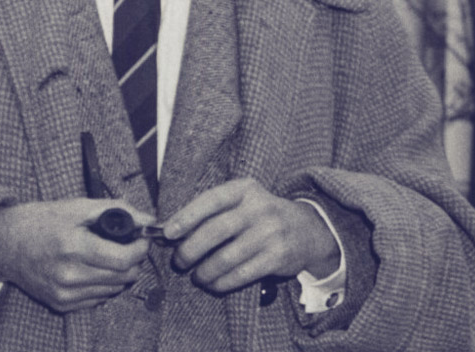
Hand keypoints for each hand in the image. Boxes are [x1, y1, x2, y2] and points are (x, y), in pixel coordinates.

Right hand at [0, 199, 151, 312]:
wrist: (4, 244)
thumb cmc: (38, 221)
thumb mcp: (74, 207)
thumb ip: (114, 210)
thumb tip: (147, 219)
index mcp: (72, 246)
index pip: (124, 259)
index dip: (140, 248)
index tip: (141, 239)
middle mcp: (68, 274)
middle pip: (124, 277)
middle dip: (133, 260)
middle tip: (125, 246)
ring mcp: (64, 293)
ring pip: (114, 290)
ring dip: (118, 273)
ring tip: (104, 256)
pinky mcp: (61, 304)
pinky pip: (97, 299)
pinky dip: (102, 285)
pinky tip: (89, 269)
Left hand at [161, 179, 340, 293]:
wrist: (307, 230)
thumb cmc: (259, 216)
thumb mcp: (241, 203)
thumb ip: (210, 212)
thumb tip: (168, 232)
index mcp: (244, 189)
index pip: (211, 200)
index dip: (186, 216)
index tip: (167, 233)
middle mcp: (259, 208)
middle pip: (215, 230)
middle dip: (190, 249)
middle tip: (179, 262)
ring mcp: (270, 233)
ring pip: (227, 257)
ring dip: (205, 271)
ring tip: (196, 276)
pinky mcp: (278, 257)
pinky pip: (242, 273)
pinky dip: (223, 282)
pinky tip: (213, 284)